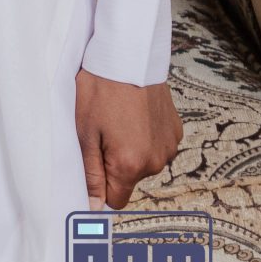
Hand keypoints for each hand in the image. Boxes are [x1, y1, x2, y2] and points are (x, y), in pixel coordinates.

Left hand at [75, 69, 181, 207]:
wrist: (129, 54)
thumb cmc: (100, 90)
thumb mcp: (85, 131)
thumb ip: (91, 173)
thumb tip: (93, 207)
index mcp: (130, 165)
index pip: (116, 200)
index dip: (101, 187)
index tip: (92, 165)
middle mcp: (155, 162)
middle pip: (129, 180)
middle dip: (114, 164)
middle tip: (101, 132)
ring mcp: (169, 146)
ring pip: (144, 163)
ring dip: (131, 150)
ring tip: (118, 119)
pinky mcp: (176, 131)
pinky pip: (157, 145)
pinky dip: (145, 136)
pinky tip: (134, 114)